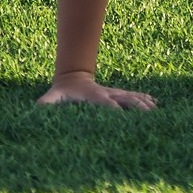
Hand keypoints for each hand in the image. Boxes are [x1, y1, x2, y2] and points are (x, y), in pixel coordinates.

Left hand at [37, 75, 156, 109]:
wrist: (72, 78)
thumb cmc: (62, 92)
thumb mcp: (52, 97)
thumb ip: (45, 103)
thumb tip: (36, 107)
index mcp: (92, 95)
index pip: (104, 102)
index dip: (112, 108)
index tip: (121, 114)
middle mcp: (106, 93)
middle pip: (124, 98)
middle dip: (136, 105)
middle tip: (148, 114)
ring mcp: (113, 93)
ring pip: (132, 96)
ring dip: (143, 103)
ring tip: (156, 110)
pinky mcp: (117, 94)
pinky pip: (134, 95)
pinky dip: (145, 98)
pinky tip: (156, 104)